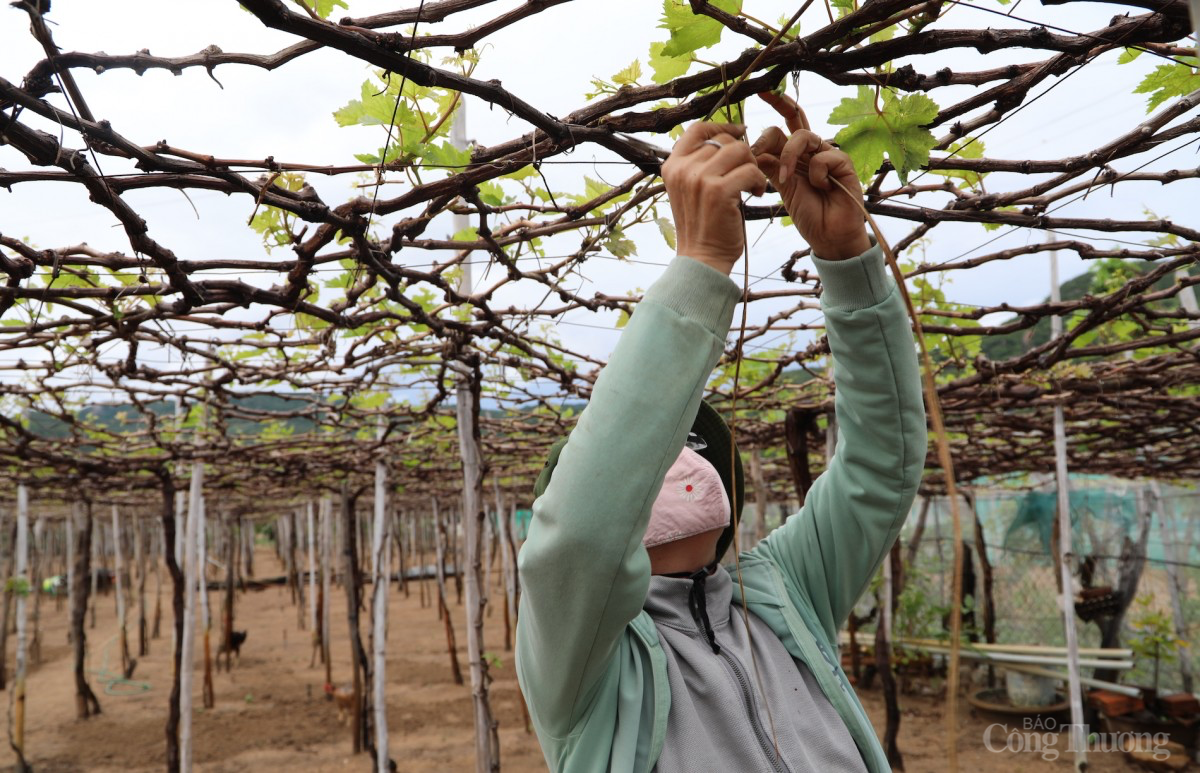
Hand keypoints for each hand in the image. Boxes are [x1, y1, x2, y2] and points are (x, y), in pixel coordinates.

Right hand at [660, 122, 766, 275]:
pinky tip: (757, 194)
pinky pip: (751, 171)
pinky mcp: (718, 191)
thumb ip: (699, 165)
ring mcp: (699, 179)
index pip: (697, 129)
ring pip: (740, 151)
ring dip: (753, 167)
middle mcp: (682, 169)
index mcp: (672, 166)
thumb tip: (726, 137)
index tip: (739, 132)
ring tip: (752, 185)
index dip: (721, 126)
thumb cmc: (702, 225)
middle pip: (724, 140)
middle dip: (743, 155)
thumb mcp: (690, 190)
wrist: (701, 259)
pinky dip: (759, 182)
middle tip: (747, 175)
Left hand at [751, 93, 870, 260]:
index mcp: (793, 154)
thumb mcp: (781, 187)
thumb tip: (750, 147)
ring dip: (789, 157)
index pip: (782, 125)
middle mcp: (810, 150)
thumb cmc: (808, 213)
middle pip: (795, 118)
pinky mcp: (843, 163)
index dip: (775, 106)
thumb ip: (769, 165)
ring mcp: (827, 154)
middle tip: (764, 98)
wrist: (829, 235)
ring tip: (785, 179)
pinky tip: (821, 188)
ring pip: (803, 136)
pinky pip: (823, 156)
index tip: (761, 90)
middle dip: (779, 104)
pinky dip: (816, 173)